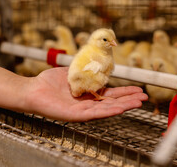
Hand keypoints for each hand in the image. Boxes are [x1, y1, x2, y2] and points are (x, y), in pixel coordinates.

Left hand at [23, 67, 147, 121]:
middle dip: (129, 100)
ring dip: (124, 106)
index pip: (110, 95)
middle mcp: (87, 104)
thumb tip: (99, 61)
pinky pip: (94, 114)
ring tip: (139, 103)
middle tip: (145, 98)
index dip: (124, 92)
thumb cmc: (49, 82)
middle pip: (112, 103)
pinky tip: (120, 108)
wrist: (32, 90)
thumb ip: (86, 69)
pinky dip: (108, 111)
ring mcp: (82, 111)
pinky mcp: (75, 116)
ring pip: (107, 110)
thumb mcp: (72, 71)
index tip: (138, 89)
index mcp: (88, 94)